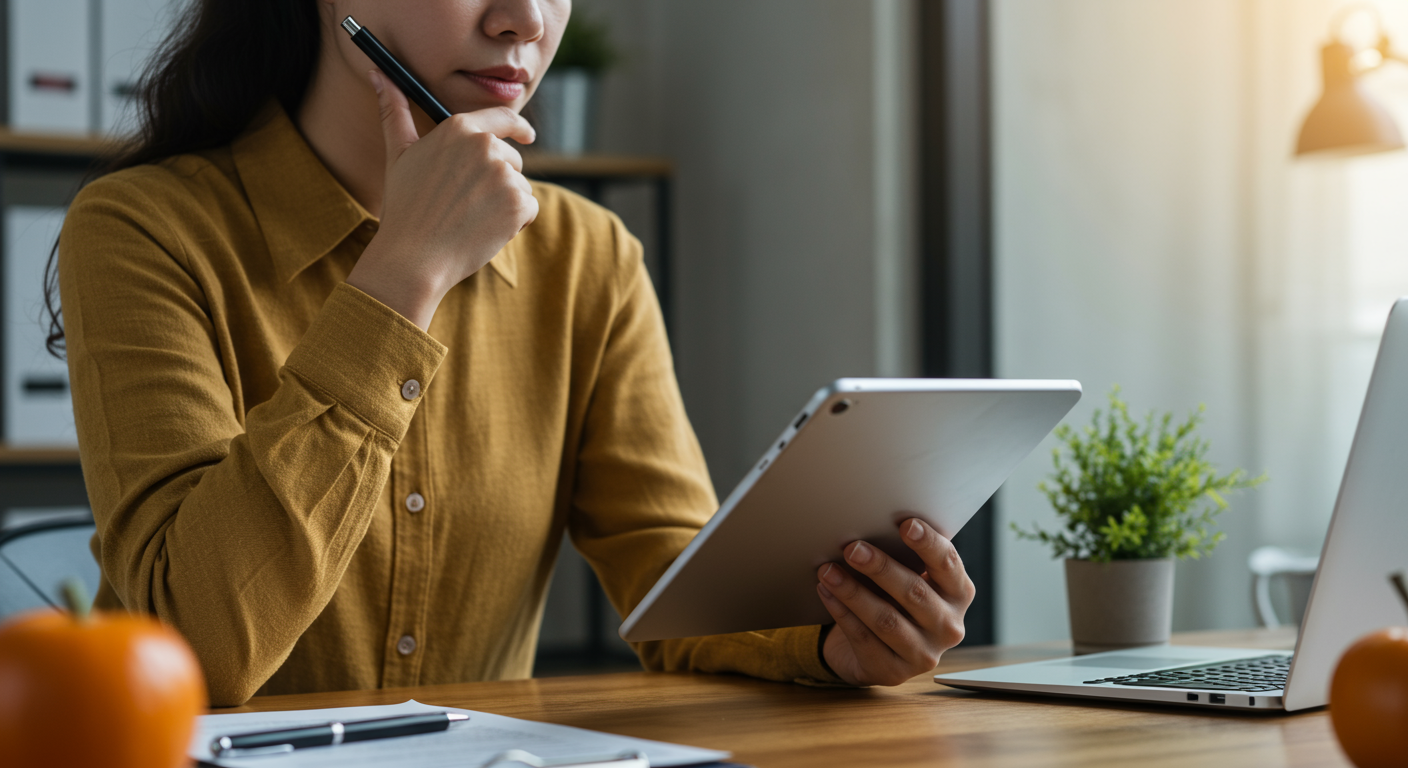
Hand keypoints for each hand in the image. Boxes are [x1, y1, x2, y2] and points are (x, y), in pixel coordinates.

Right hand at [346, 70, 538, 329]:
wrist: (414, 257)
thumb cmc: (404, 207)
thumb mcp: (399, 153)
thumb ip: (395, 111)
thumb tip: (378, 75)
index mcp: (460, 128)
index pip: (503, 118)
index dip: (519, 127)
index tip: (528, 135)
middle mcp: (485, 145)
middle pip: (512, 159)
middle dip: (498, 181)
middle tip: (465, 204)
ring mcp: (504, 174)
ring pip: (520, 185)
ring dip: (505, 203)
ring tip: (471, 218)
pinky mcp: (518, 203)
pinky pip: (529, 208)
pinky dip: (516, 223)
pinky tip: (485, 231)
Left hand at [816, 518, 974, 685]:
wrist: (879, 650)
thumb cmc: (895, 600)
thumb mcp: (908, 578)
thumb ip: (904, 557)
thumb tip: (871, 524)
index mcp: (959, 594)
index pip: (948, 564)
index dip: (928, 543)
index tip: (905, 524)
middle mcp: (949, 627)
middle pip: (914, 592)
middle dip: (880, 567)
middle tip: (852, 548)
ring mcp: (924, 654)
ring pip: (886, 619)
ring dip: (853, 592)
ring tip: (828, 571)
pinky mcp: (894, 672)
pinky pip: (864, 639)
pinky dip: (841, 612)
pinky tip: (825, 591)